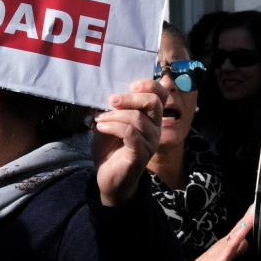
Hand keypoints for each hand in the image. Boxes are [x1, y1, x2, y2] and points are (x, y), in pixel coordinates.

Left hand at [92, 79, 166, 206]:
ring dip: (114, 115)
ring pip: (137, 118)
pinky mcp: (140, 154)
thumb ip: (113, 107)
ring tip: (99, 119)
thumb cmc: (109, 147)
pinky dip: (113, 127)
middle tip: (111, 100)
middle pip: (153, 102)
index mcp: (150, 118)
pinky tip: (101, 127)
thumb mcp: (109, 121)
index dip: (149, 85)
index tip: (130, 85)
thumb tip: (106, 88)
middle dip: (130, 98)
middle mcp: (155, 129)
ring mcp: (150, 142)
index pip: (160, 95)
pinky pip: (130, 133)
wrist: (106, 175)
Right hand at [181, 205, 253, 260]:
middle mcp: (225, 242)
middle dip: (248, 215)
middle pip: (239, 226)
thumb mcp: (224, 259)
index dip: (247, 219)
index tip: (254, 208)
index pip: (239, 229)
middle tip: (256, 202)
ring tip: (254, 210)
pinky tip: (246, 227)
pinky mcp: (224, 254)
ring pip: (238, 231)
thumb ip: (235, 251)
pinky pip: (234, 242)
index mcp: (225, 243)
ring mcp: (224, 246)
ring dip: (246, 220)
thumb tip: (244, 243)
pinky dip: (240, 233)